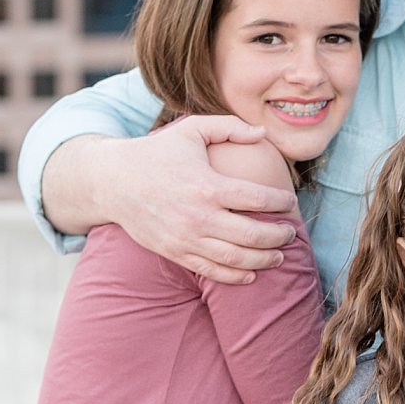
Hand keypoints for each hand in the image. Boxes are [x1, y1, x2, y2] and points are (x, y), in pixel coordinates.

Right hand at [98, 117, 298, 283]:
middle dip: (279, 236)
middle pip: (253, 234)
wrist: (114, 182)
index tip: (290, 202)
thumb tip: (262, 133)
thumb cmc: (157, 153)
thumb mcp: (191, 130)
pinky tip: (252, 272)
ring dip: (264, 259)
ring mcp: (187, 239)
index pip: (258, 199)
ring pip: (236, 259)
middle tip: (290, 233)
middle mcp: (199, 216)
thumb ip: (229, 127)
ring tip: (279, 255)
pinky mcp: (176, 253)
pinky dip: (236, 276)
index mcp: (208, 185)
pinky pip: (212, 271)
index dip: (281, 203)